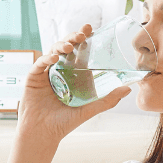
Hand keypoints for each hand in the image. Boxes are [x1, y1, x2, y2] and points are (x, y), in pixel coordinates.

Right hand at [16, 23, 133, 142]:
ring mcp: (46, 72)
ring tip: (69, 47)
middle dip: (73, 37)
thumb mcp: (89, 109)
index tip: (91, 29)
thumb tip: (129, 89)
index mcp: (73, 74)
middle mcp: (60, 70)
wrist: (44, 134)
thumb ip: (108, 99)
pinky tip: (54, 58)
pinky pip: (40, 63)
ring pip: (53, 51)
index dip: (84, 38)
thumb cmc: (65, 123)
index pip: (79, 51)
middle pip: (66, 47)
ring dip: (61, 45)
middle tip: (82, 35)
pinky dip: (47, 58)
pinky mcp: (33, 77)